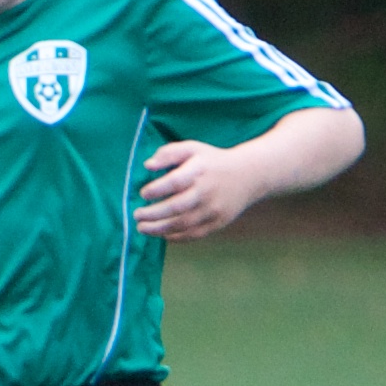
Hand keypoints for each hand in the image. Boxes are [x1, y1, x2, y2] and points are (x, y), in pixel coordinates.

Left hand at [133, 140, 257, 240]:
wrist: (249, 175)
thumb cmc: (211, 161)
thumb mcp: (193, 149)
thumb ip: (169, 153)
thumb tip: (148, 165)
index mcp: (200, 170)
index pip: (174, 182)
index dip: (156, 190)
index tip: (143, 194)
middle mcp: (207, 191)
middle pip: (176, 207)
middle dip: (152, 214)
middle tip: (136, 215)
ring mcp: (213, 209)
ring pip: (182, 224)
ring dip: (158, 229)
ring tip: (142, 227)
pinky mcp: (217, 223)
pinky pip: (193, 234)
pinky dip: (174, 237)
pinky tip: (161, 233)